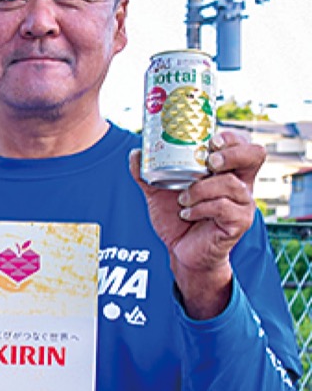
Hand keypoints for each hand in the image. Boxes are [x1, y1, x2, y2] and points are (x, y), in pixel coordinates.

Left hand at [130, 129, 261, 318]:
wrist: (181, 252)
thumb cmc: (177, 219)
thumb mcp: (160, 193)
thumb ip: (147, 174)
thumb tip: (136, 153)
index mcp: (226, 171)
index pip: (242, 144)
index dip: (231, 138)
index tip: (211, 141)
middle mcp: (241, 184)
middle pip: (255, 155)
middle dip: (231, 154)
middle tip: (208, 163)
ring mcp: (243, 203)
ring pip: (231, 184)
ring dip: (201, 189)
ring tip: (182, 200)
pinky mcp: (238, 222)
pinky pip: (224, 208)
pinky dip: (201, 208)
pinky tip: (186, 214)